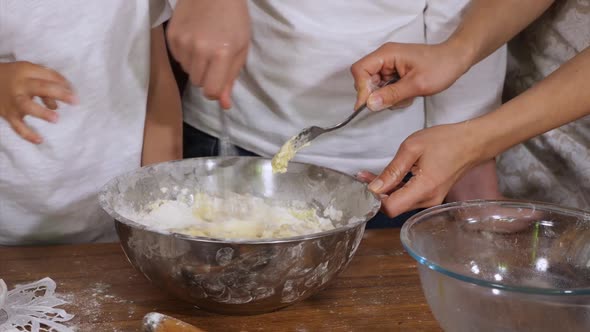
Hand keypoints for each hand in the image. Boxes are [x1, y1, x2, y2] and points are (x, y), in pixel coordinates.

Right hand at [0, 62, 76, 143]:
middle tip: (75, 101)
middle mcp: (20, 85)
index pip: (49, 76)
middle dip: (59, 93)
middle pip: (40, 87)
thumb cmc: (15, 77)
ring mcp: (14, 101)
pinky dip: (28, 134)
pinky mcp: (9, 115)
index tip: (75, 93)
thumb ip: (49, 82)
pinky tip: (40, 140)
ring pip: (26, 106)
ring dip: (42, 112)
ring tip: (55, 119)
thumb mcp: (30, 72)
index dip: (64, 84)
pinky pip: (17, 126)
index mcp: (27, 71)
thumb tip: (66, 95)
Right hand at [167, 0, 250, 108]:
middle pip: (198, 83)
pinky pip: (178, 59)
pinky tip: (194, 39)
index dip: (215, 90)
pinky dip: (186, 55)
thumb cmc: (234, 20)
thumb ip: (231, 78)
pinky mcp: (171, 36)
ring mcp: (183, 42)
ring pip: (187, 71)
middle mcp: (199, 50)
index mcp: (221, 54)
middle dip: (207, 76)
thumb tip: (224, 104)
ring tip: (204, 46)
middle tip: (215, 57)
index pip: (210, 91)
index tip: (218, 81)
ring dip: (196, 65)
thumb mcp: (241, 49)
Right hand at [350, 40, 470, 110]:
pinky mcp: (394, 72)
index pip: (360, 70)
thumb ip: (391, 95)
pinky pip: (384, 88)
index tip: (368, 105)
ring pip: (375, 86)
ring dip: (387, 96)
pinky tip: (408, 94)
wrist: (456, 60)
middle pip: (365, 79)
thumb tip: (369, 104)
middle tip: (394, 100)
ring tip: (407, 96)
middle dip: (377, 94)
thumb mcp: (416, 84)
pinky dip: (394, 95)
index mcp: (387, 54)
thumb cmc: (441, 66)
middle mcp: (385, 58)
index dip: (361, 88)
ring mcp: (389, 65)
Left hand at [357, 122, 485, 216]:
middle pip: (394, 206)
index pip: (391, 208)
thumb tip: (375, 187)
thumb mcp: (412, 148)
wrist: (472, 142)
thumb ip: (392, 170)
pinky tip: (388, 177)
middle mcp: (428, 200)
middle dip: (376, 193)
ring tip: (370, 175)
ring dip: (385, 190)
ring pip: (400, 202)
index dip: (375, 199)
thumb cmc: (447, 141)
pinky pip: (408, 197)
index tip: (365, 185)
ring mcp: (431, 200)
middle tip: (363, 176)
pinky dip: (396, 188)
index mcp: (424, 189)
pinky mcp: (431, 196)